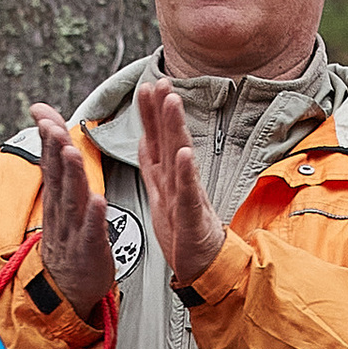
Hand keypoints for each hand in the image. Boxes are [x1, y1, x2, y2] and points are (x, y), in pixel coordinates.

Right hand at [32, 101, 114, 322]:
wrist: (65, 290)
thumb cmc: (69, 242)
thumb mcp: (59, 202)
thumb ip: (57, 168)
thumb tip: (50, 133)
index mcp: (58, 198)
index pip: (51, 162)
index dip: (48, 137)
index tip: (43, 114)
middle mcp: (62, 211)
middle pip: (58, 176)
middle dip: (56, 149)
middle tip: (54, 127)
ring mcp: (74, 231)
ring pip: (72, 200)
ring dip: (72, 175)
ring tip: (71, 153)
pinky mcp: (89, 251)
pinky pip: (92, 232)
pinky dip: (94, 217)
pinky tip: (97, 201)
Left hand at [135, 77, 229, 287]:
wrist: (204, 267)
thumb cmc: (184, 234)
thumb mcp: (160, 195)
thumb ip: (152, 166)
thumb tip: (143, 139)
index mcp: (167, 177)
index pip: (157, 139)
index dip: (151, 114)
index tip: (146, 87)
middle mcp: (178, 182)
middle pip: (169, 139)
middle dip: (164, 109)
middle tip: (161, 81)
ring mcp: (186, 196)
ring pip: (179, 157)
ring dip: (175, 128)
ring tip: (172, 102)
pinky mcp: (192, 216)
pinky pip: (188, 192)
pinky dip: (187, 173)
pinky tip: (185, 154)